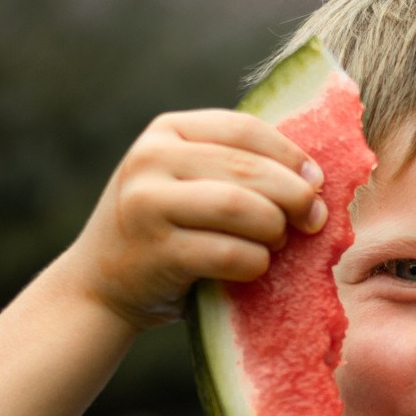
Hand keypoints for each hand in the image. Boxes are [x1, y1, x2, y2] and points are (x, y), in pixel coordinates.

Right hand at [73, 110, 326, 330]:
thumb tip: (314, 176)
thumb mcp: (186, 181)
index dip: (290, 155)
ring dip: (274, 229)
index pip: (245, 129)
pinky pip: (229, 253)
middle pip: (249, 169)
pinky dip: (255, 262)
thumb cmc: (163, 232)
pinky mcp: (156, 251)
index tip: (316, 181)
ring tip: (276, 243)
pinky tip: (255, 267)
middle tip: (313, 219)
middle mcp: (151, 158)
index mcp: (166, 130)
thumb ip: (233, 167)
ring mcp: (148, 204)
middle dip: (294, 195)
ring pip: (242, 207)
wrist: (99, 286)